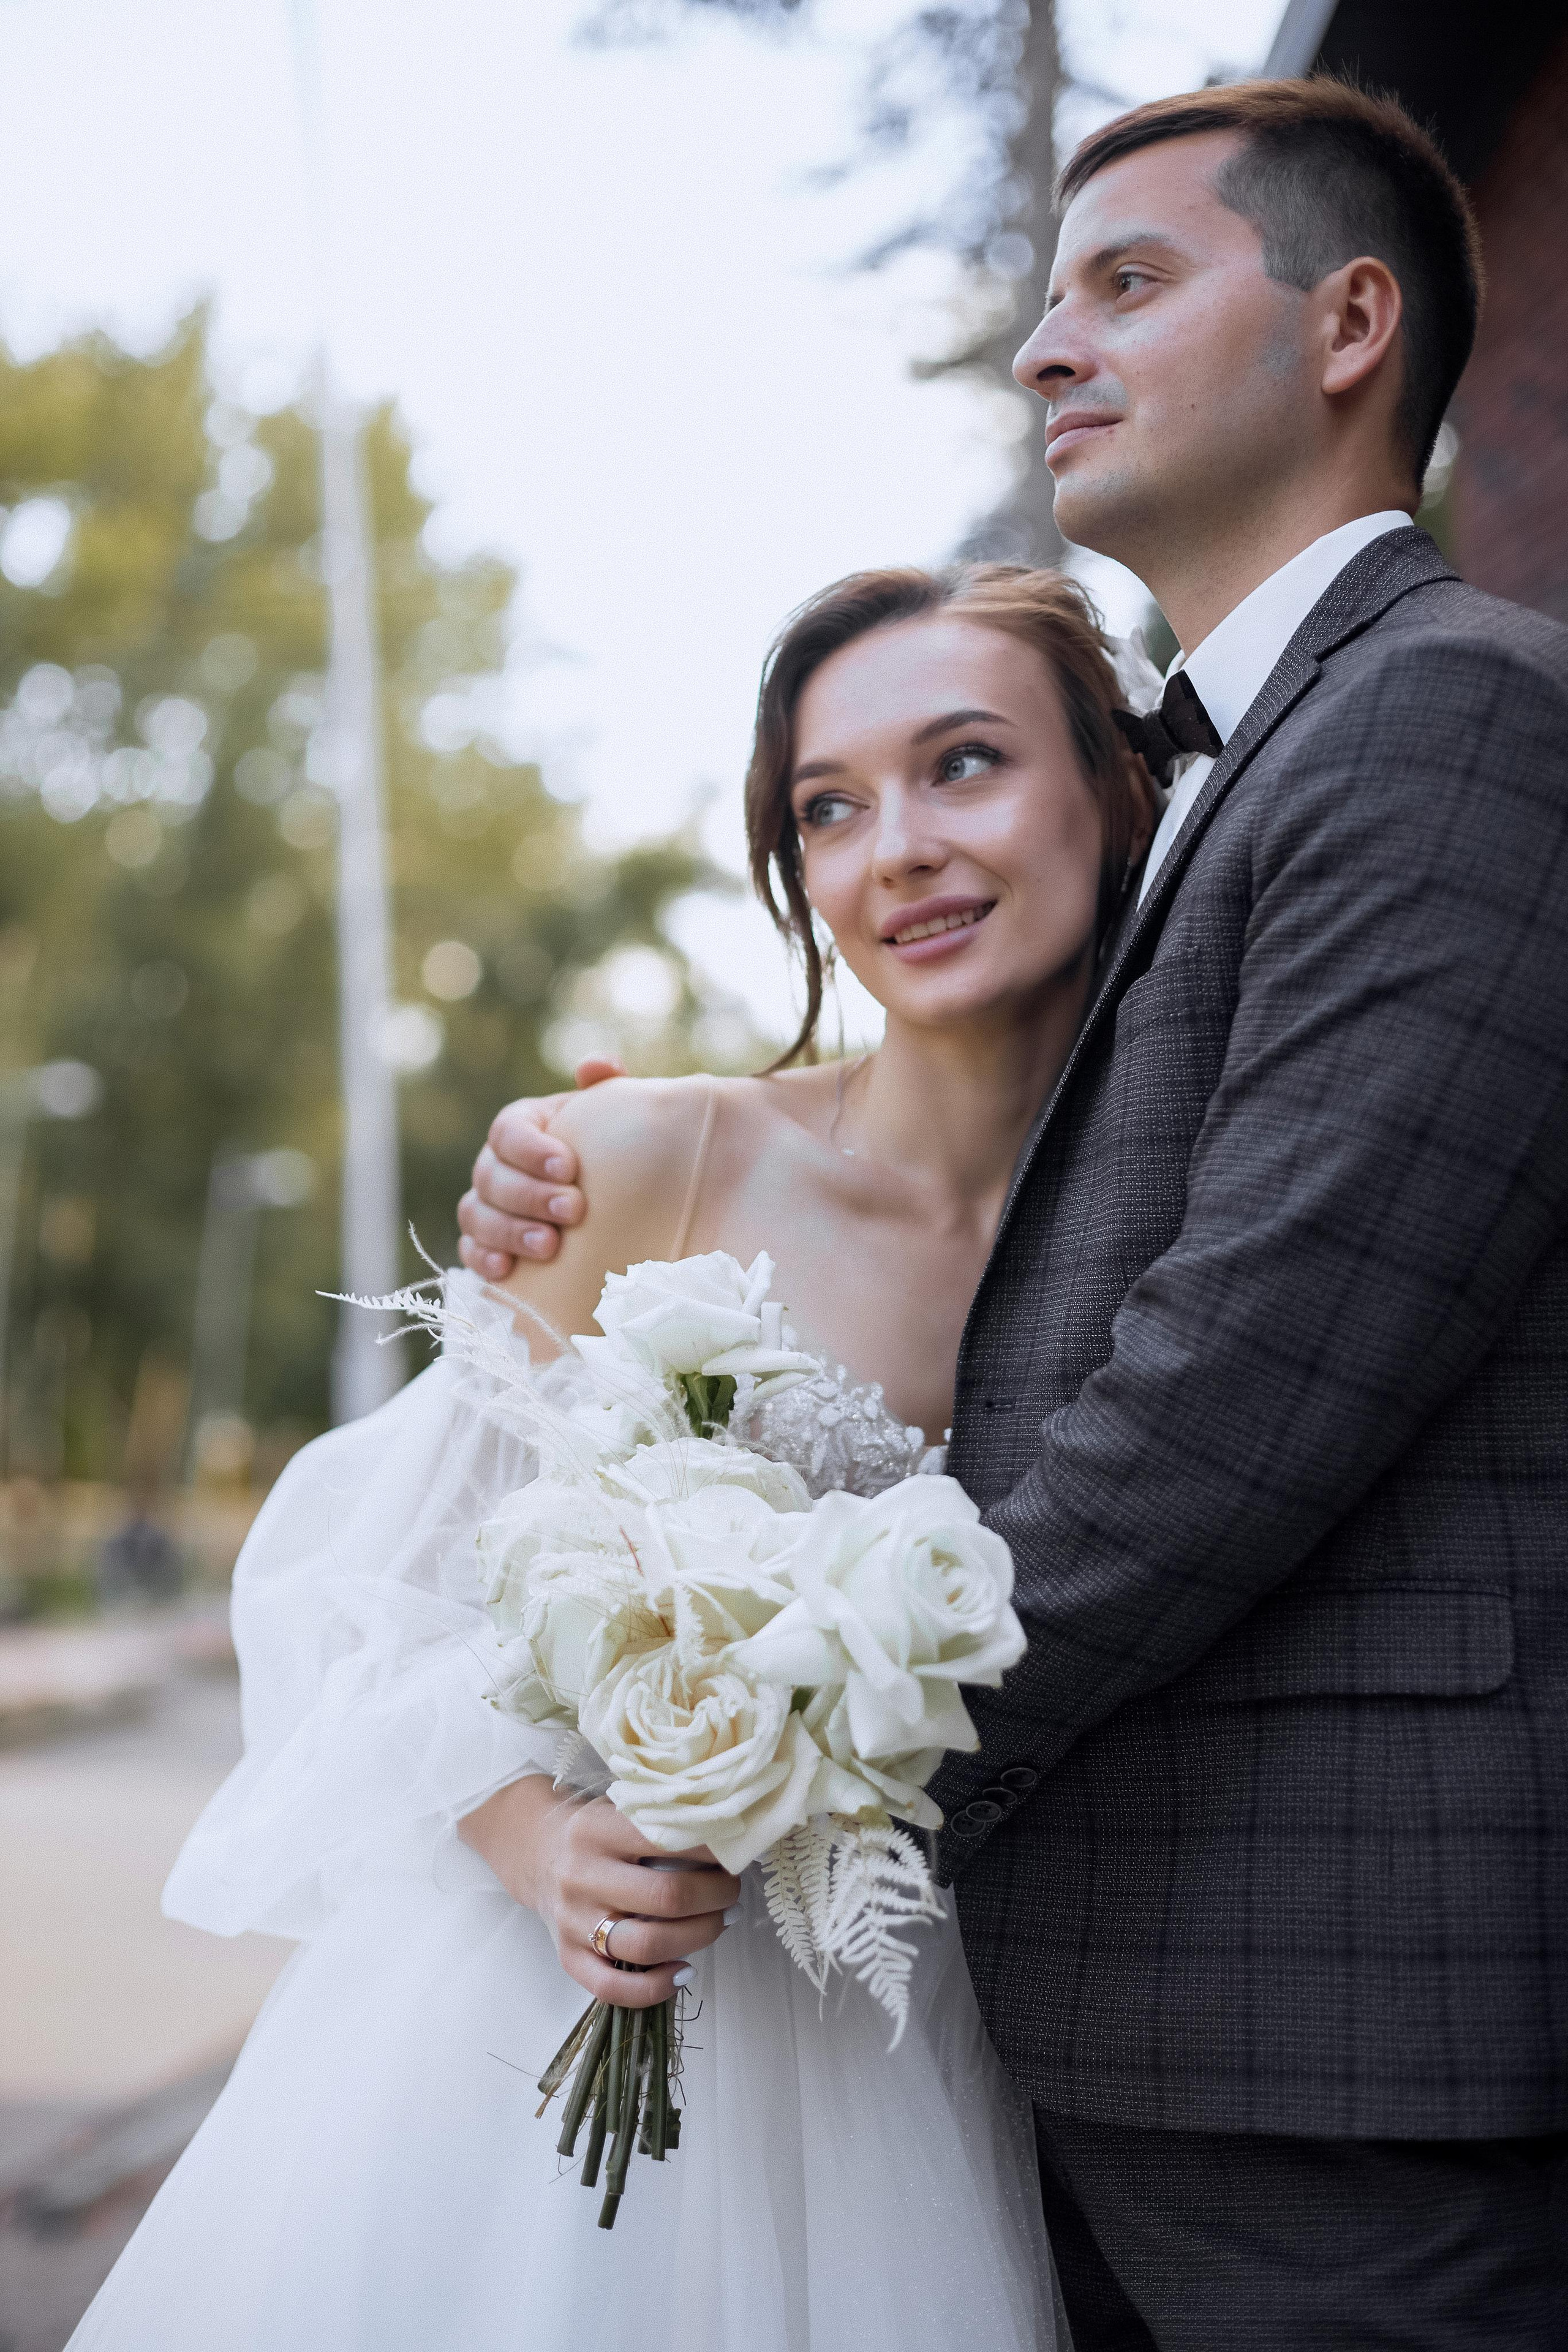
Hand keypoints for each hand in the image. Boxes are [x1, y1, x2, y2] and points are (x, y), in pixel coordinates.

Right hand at [457, 1056, 625, 1277]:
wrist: (609, 1194)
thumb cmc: (607, 1148)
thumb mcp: (610, 1113)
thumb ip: (606, 1085)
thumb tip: (595, 1066)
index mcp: (519, 1127)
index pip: (507, 1132)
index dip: (531, 1149)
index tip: (568, 1167)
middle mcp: (494, 1164)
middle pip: (491, 1177)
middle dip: (529, 1195)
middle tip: (572, 1210)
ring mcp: (485, 1205)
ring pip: (476, 1215)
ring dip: (509, 1232)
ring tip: (549, 1246)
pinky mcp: (484, 1243)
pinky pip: (470, 1251)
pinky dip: (483, 1260)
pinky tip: (507, 1271)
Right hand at [458, 1774, 740, 2007]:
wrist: (535, 1852)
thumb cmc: (594, 1830)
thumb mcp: (620, 1808)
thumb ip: (661, 1821)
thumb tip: (729, 1839)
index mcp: (596, 1831)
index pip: (667, 1840)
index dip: (712, 1849)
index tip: (734, 1850)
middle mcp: (581, 1877)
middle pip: (666, 1897)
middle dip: (716, 1897)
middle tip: (733, 1891)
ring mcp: (573, 1923)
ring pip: (647, 1946)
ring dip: (699, 1937)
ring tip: (720, 1922)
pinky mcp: (567, 1957)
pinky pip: (613, 1989)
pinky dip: (656, 1988)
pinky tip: (685, 1972)